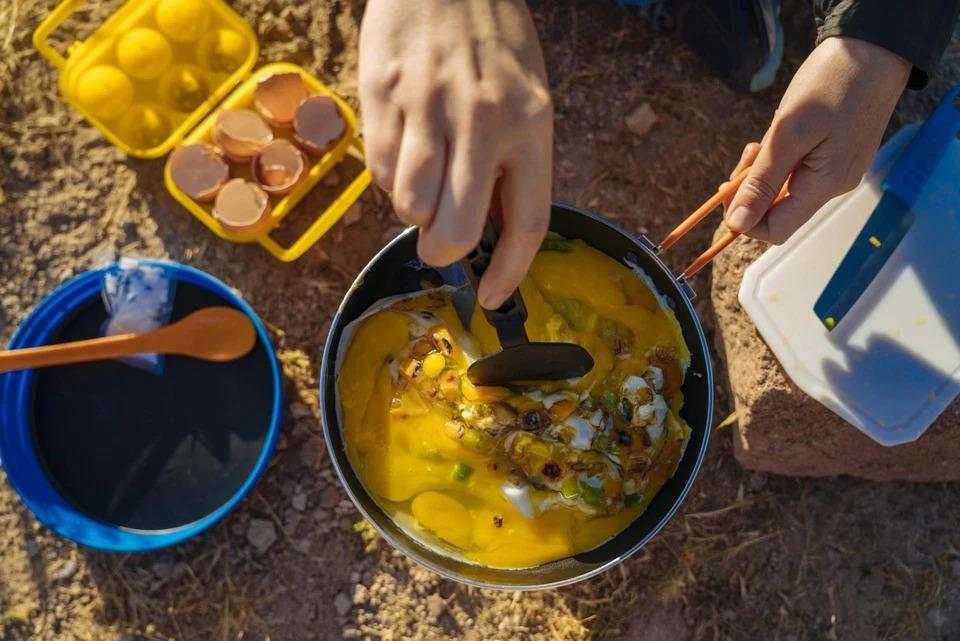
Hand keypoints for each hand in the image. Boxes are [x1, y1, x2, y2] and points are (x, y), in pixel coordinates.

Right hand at [358, 0, 552, 308]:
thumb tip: (493, 232)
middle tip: (438, 244)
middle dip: (443, 253)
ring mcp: (429, 107)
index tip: (494, 297)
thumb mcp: (528, 97)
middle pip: (458, 229)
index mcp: (531, 124)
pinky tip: (402, 144)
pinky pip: (380, 171)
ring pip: (411, 206)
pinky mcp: (383, 96)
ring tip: (422, 179)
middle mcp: (483, 120)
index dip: (509, 273)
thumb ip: (514, 163)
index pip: (527, 222)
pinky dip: (388, 176)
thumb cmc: (492, 40)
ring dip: (412, 211)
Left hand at [724, 37, 910, 243]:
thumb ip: (762, 181)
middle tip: (749, 152)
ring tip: (764, 138)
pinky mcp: (838, 153)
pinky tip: (782, 132)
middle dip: (752, 188)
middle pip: (778, 210)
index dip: (745, 218)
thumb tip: (736, 223)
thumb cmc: (833, 84)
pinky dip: (781, 157)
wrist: (875, 47)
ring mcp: (838, 169)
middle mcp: (833, 185)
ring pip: (786, 187)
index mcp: (824, 186)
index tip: (728, 189)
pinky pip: (799, 169)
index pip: (775, 231)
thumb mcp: (788, 133)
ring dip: (765, 169)